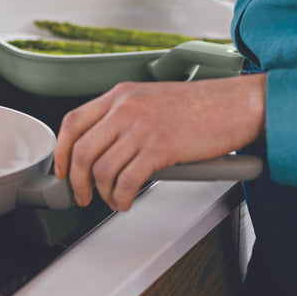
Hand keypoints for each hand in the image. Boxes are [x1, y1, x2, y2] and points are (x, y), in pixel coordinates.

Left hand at [54, 74, 265, 210]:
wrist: (235, 104)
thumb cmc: (199, 105)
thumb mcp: (151, 99)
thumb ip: (123, 117)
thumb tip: (102, 148)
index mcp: (120, 95)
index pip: (73, 122)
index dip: (61, 151)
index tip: (62, 170)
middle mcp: (125, 107)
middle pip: (81, 150)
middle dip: (76, 181)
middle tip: (82, 195)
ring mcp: (141, 127)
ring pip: (101, 169)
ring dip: (101, 193)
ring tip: (111, 201)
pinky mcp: (159, 148)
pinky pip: (126, 181)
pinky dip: (121, 198)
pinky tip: (126, 201)